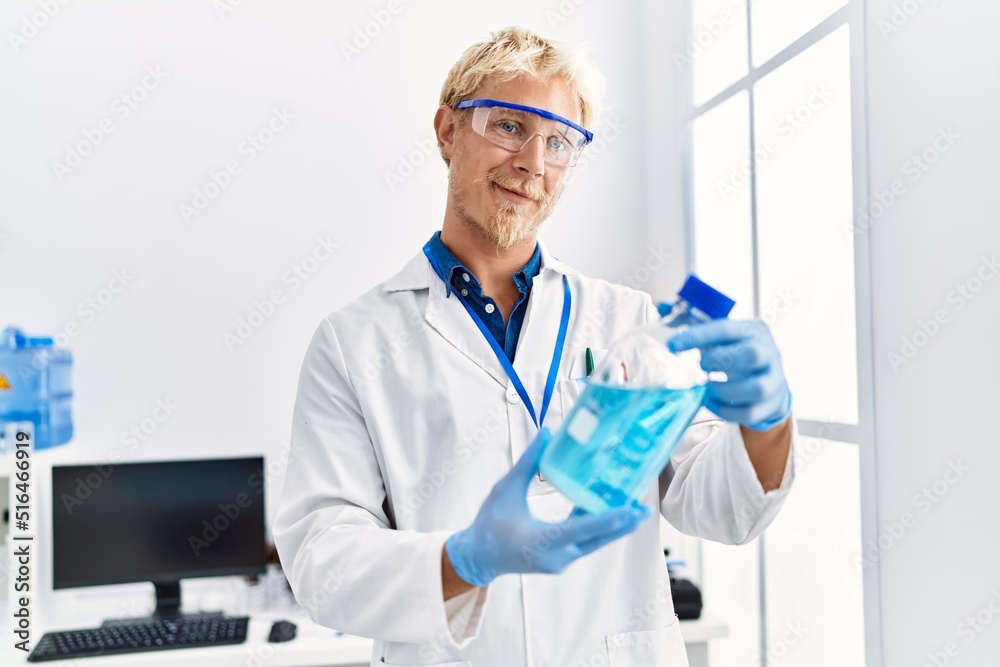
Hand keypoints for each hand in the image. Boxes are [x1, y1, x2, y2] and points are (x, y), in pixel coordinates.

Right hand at [444, 429, 652, 586]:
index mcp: (540, 540)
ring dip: (614, 526)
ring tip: (636, 509)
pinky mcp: (560, 559)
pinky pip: (585, 543)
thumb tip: (547, 432)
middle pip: (597, 540)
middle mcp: (555, 556)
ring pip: (594, 543)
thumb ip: (527, 462)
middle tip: (645, 508)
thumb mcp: (505, 489)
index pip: (580, 529)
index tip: (630, 510)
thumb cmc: (489, 522)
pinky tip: (611, 512)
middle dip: (622, 524)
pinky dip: (598, 528)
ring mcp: (560, 561)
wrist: (478, 557)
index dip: (607, 519)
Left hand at [667, 318, 791, 431]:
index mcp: (753, 329)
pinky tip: (712, 402)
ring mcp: (773, 379)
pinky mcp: (770, 404)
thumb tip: (661, 306)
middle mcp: (768, 352)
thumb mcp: (722, 334)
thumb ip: (694, 322)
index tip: (672, 345)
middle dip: (720, 361)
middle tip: (701, 365)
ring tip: (709, 387)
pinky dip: (725, 410)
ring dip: (724, 390)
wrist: (770, 381)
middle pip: (751, 355)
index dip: (697, 336)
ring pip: (755, 388)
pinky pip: (750, 412)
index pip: (725, 328)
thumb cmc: (739, 352)